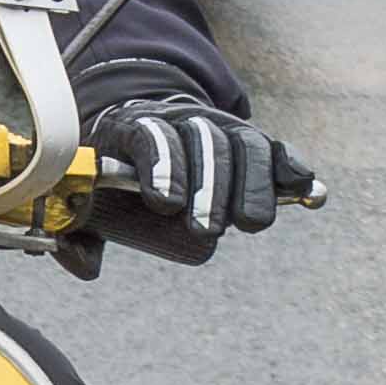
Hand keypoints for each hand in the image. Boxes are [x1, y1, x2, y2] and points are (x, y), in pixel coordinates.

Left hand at [78, 85, 311, 264]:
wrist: (144, 130)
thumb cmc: (113, 178)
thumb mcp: (84, 198)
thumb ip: (76, 231)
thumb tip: (85, 265)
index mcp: (131, 126)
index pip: (148, 136)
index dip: (160, 166)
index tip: (166, 205)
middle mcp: (180, 119)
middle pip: (203, 140)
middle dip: (208, 185)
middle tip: (208, 228)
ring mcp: (220, 126)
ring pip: (245, 143)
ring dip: (253, 183)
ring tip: (252, 223)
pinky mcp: (251, 142)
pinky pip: (277, 150)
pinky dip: (293, 169)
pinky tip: (309, 191)